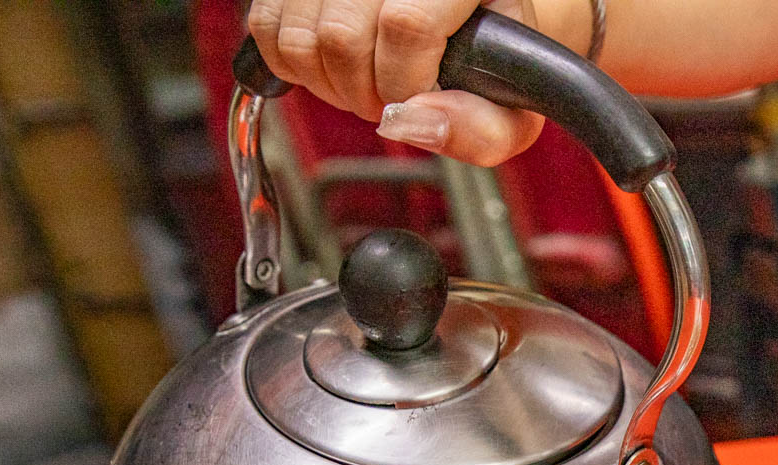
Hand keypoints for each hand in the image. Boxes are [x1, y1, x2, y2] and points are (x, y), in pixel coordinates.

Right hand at [246, 0, 548, 164]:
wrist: (478, 21)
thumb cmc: (496, 65)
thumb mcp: (512, 109)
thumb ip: (478, 130)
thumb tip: (406, 123)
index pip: (406, 26)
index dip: (402, 84)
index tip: (413, 102)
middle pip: (341, 34)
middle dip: (360, 93)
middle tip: (386, 101)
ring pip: (296, 31)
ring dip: (324, 82)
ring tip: (363, 84)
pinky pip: (265, 24)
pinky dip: (290, 63)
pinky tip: (330, 67)